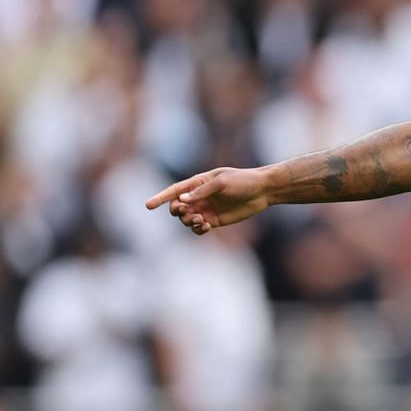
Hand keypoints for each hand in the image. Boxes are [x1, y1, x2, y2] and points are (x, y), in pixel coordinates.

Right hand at [145, 167, 274, 234]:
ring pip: (186, 220)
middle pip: (177, 208)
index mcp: (198, 183)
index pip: (174, 191)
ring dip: (188, 221)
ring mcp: (206, 209)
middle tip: (187, 212)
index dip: (160, 198)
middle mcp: (199, 197)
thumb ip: (202, 191)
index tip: (148, 206)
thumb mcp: (222, 182)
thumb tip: (182, 200)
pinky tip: (206, 226)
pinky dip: (198, 229)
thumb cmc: (243, 181)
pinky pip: (199, 228)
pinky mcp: (215, 220)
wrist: (263, 190)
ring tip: (201, 220)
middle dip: (176, 212)